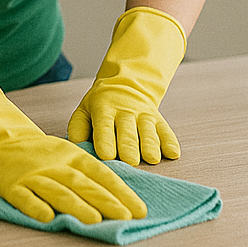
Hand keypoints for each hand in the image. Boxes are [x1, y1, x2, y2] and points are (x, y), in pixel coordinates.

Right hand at [0, 54, 146, 223]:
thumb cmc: (38, 152)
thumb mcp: (65, 154)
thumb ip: (88, 174)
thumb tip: (119, 197)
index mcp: (70, 155)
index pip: (100, 173)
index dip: (120, 191)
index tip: (139, 209)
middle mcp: (54, 164)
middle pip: (83, 183)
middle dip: (106, 200)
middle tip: (126, 217)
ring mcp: (32, 174)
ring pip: (57, 191)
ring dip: (77, 206)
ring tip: (94, 221)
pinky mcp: (10, 185)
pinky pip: (24, 197)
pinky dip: (35, 207)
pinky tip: (47, 218)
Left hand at [67, 7, 186, 165]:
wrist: (126, 85)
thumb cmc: (100, 107)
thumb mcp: (84, 111)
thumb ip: (78, 128)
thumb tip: (75, 146)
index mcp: (104, 109)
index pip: (104, 125)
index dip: (105, 140)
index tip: (106, 155)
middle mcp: (125, 112)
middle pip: (127, 131)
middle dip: (128, 146)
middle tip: (129, 161)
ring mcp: (144, 116)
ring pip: (148, 132)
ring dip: (150, 145)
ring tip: (151, 159)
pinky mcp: (159, 121)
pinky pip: (166, 131)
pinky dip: (170, 142)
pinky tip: (173, 153)